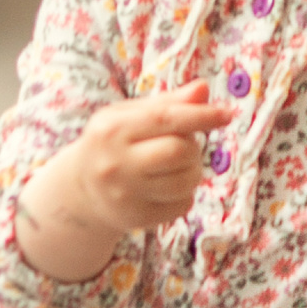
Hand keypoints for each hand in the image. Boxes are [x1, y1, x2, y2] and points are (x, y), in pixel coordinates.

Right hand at [15, 86, 235, 279]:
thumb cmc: (113, 143)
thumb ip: (167, 103)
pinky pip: (182, 204)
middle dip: (193, 146)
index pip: (165, 119)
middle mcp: (115, 163)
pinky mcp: (137, 219)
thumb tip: (203, 88)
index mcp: (112, 129)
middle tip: (185, 145)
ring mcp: (125, 195)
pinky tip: (166, 187)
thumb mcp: (130, 116)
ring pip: (185, 181)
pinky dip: (184, 193)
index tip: (226, 114)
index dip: (200, 115)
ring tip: (177, 166)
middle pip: (179, 152)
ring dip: (193, 171)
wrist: (80, 190)